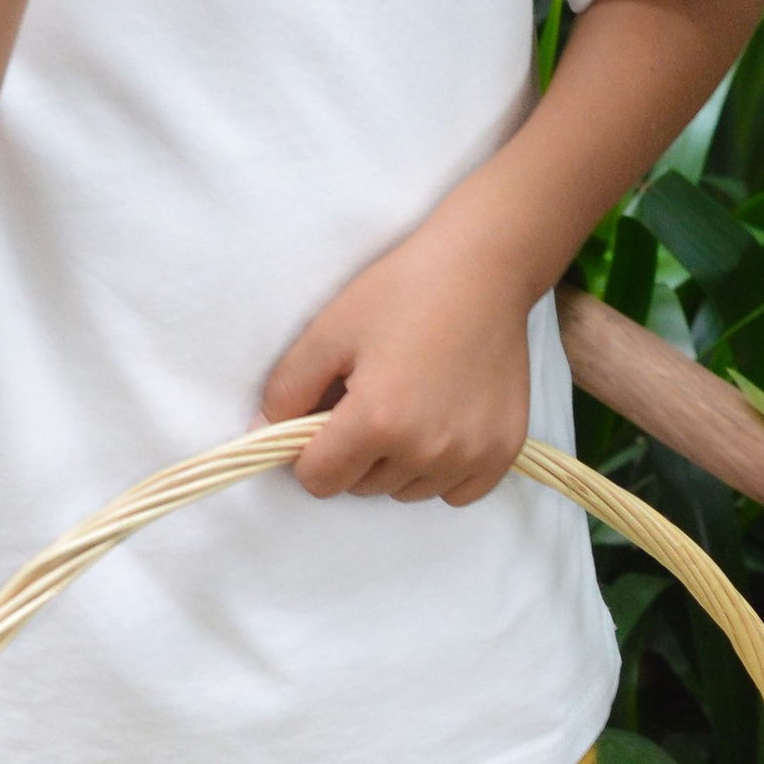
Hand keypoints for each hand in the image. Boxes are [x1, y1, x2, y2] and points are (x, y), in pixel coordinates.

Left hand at [262, 223, 535, 503]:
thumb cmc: (403, 291)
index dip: (310, 452)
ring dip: (397, 463)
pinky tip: (441, 426)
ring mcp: (469, 455)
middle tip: (370, 398)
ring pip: (406, 491)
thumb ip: (286, 390)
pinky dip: (441, 472)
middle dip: (354, 454)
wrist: (483, 270)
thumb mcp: (328, 331)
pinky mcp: (502, 452)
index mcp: (376, 421)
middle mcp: (426, 450)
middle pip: (362, 487)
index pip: (319, 480)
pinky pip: (456, 493)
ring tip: (409, 407)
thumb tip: (262, 435)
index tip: (324, 419)